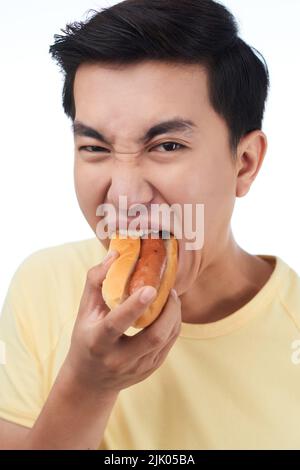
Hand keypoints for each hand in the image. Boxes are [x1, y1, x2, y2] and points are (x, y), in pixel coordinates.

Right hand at [64, 250, 181, 395]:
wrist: (90, 382)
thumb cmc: (86, 337)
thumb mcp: (84, 311)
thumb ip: (96, 281)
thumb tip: (115, 254)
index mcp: (98, 342)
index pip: (117, 324)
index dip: (135, 306)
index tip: (151, 288)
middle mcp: (118, 359)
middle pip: (153, 337)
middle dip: (169, 311)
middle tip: (171, 290)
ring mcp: (137, 368)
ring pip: (165, 340)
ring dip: (174, 315)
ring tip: (172, 296)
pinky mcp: (150, 370)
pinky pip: (169, 344)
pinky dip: (173, 325)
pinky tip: (170, 311)